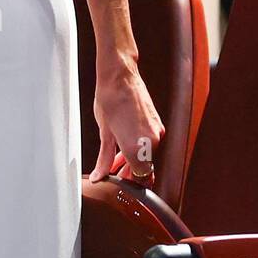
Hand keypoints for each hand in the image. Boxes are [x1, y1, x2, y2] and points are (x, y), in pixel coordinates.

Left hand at [89, 59, 164, 186]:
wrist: (119, 75)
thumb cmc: (109, 100)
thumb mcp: (104, 133)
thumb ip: (104, 159)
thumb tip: (98, 176)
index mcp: (137, 149)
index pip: (141, 178)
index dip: (130, 182)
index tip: (121, 182)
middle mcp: (151, 142)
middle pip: (146, 168)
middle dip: (132, 173)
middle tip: (117, 172)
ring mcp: (157, 132)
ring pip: (149, 155)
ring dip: (135, 159)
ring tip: (117, 158)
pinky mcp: (158, 123)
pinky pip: (151, 142)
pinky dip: (141, 146)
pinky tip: (126, 143)